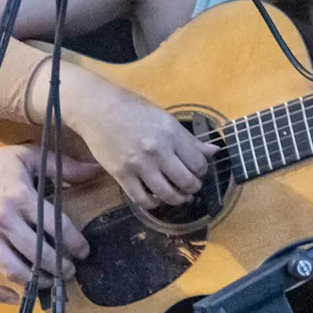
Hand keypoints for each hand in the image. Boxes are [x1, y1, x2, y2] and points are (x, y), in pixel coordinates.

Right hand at [0, 144, 98, 303]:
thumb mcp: (26, 158)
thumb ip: (62, 166)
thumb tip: (96, 169)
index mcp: (20, 197)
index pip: (55, 226)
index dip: (74, 243)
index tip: (84, 252)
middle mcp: (2, 220)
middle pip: (37, 253)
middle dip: (59, 267)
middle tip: (70, 271)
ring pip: (13, 270)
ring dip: (36, 282)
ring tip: (50, 282)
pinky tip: (15, 298)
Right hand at [69, 89, 218, 209]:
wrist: (97, 108)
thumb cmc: (133, 108)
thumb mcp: (165, 118)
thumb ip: (189, 139)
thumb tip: (214, 151)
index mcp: (172, 133)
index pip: (198, 163)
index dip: (202, 170)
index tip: (198, 170)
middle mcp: (158, 151)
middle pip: (187, 182)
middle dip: (193, 187)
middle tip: (191, 186)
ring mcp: (139, 165)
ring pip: (167, 194)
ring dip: (177, 199)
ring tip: (179, 196)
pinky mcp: (122, 175)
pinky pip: (142, 199)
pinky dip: (153, 203)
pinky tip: (157, 198)